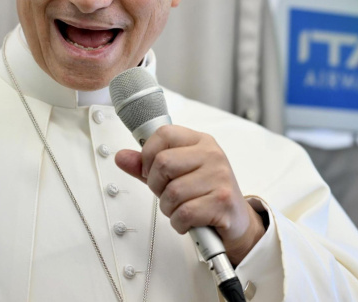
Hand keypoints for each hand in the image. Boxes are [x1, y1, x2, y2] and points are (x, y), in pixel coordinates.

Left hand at [115, 125, 264, 264]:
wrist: (236, 221)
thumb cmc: (205, 194)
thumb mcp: (176, 175)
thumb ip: (147, 166)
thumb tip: (121, 157)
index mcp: (200, 141)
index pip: (163, 134)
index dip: (148, 155)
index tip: (151, 171)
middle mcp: (212, 154)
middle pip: (163, 163)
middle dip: (157, 186)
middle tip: (167, 195)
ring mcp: (220, 177)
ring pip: (172, 192)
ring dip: (168, 208)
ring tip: (181, 209)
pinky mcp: (222, 201)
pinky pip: (184, 213)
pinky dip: (179, 223)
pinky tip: (188, 221)